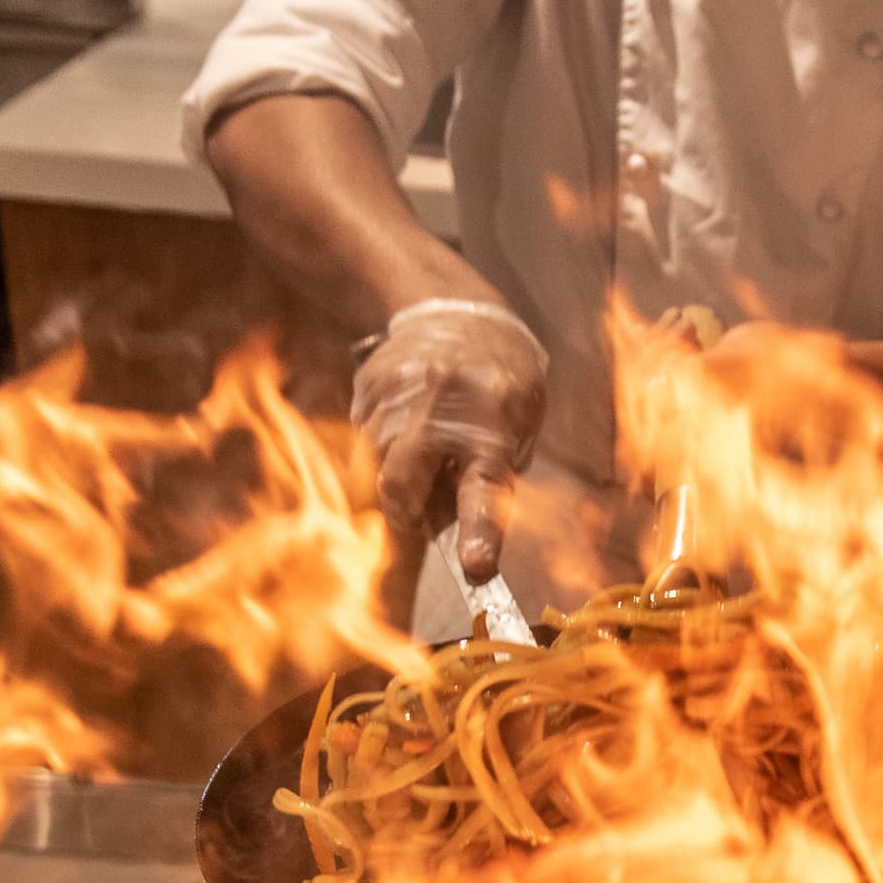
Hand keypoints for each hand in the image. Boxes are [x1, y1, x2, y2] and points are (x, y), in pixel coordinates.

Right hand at [350, 297, 547, 578]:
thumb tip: (453, 534)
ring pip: (375, 465)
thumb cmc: (501, 383)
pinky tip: (408, 420)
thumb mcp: (519, 427)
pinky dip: (383, 445)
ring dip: (397, 473)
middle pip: (398, 483)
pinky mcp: (368, 385)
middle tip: (420, 509)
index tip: (475, 567)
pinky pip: (364, 437)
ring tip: (425, 447)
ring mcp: (398, 392)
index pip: (484, 487)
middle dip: (405, 510)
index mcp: (493, 422)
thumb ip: (490, 479)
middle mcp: (441, 406)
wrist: (460, 314)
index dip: (478, 532)